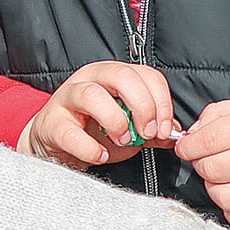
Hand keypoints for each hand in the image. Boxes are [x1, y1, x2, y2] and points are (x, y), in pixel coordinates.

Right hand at [23, 61, 177, 168]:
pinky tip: (100, 155)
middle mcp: (89, 79)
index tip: (166, 129)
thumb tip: (177, 132)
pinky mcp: (51, 123)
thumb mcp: (129, 126)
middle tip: (147, 132)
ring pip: (92, 95)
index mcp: (111, 76)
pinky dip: (90, 148)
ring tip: (123, 141)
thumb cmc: (94, 131)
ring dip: (115, 121)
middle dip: (142, 106)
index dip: (161, 101)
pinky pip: (70, 131)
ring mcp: (67, 98)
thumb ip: (152, 126)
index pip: (145, 73)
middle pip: (121, 75)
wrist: (55, 145)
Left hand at [177, 93, 229, 229]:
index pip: (210, 140)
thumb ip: (218, 115)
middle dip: (200, 166)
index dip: (189, 146)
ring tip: (221, 179)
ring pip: (228, 200)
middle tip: (204, 161)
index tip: (185, 148)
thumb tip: (191, 137)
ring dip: (214, 190)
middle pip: (215, 171)